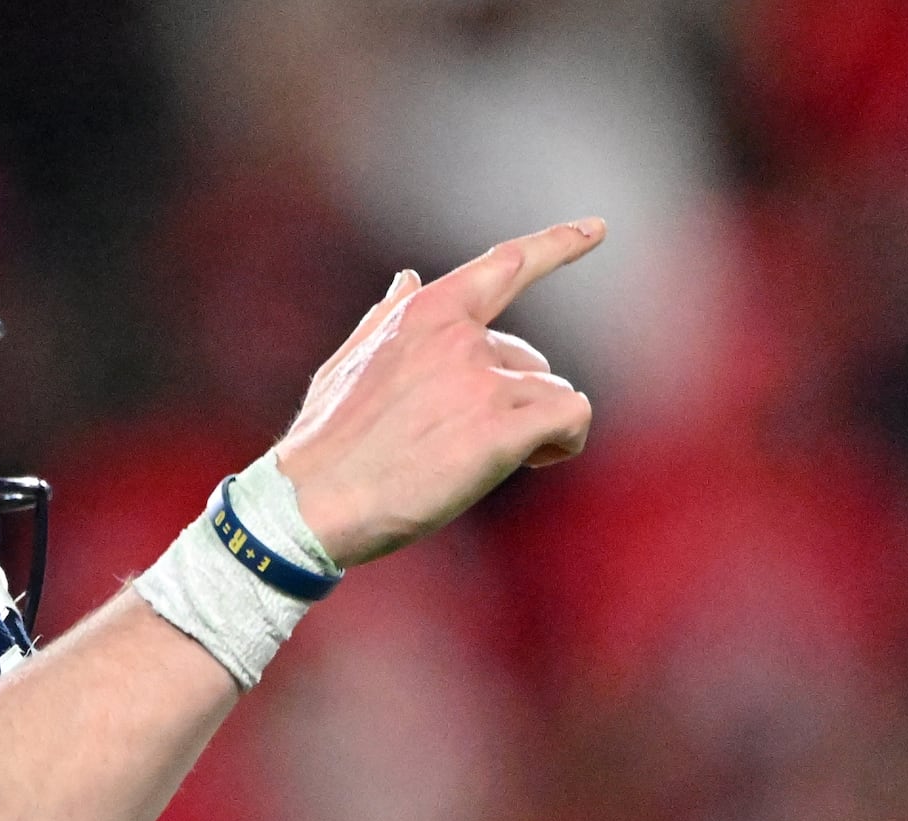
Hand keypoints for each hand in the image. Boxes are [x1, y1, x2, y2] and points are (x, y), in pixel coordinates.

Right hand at [271, 219, 603, 566]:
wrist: (311, 503)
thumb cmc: (325, 443)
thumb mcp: (348, 362)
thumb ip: (386, 317)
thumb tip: (405, 277)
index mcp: (425, 314)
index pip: (505, 266)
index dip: (557, 244)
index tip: (596, 229)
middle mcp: (460, 338)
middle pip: (531, 361)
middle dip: (513, 402)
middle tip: (469, 444)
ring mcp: (481, 382)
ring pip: (553, 392)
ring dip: (536, 429)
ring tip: (493, 462)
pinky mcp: (498, 430)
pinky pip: (572, 416)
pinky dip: (566, 440)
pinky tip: (538, 461)